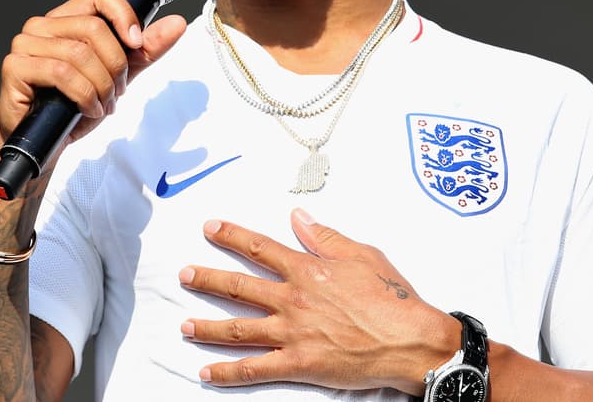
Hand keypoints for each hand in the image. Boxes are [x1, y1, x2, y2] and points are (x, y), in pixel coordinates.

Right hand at [0, 0, 186, 150]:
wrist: (48, 144)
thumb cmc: (75, 107)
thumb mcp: (119, 75)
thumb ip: (145, 50)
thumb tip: (177, 24)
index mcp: (67, 18)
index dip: (124, 15)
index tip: (137, 43)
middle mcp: (43, 25)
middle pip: (95, 28)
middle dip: (116, 66)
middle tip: (117, 92)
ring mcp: (25, 44)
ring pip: (80, 53)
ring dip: (101, 85)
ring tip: (102, 104)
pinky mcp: (15, 67)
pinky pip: (62, 74)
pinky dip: (84, 95)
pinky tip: (86, 109)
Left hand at [177, 209, 458, 394]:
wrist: (408, 339)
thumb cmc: (391, 297)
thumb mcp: (361, 255)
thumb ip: (324, 237)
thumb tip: (298, 218)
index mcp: (307, 270)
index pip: (260, 248)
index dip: (232, 236)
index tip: (210, 228)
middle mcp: (293, 298)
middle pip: (239, 286)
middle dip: (207, 280)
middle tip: (184, 275)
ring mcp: (292, 332)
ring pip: (239, 328)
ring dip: (208, 327)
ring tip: (185, 325)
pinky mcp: (298, 363)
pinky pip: (255, 368)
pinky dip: (228, 372)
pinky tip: (207, 373)